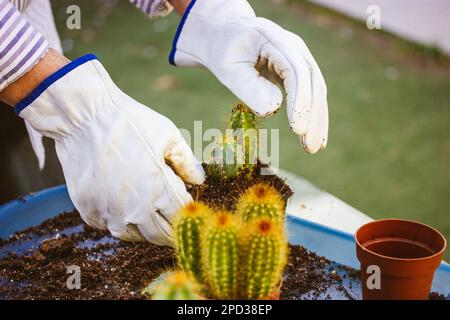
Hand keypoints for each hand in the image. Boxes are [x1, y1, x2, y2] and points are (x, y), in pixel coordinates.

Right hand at [14, 54, 204, 245]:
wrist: (83, 117)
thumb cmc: (130, 122)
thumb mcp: (169, 136)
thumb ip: (187, 163)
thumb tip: (199, 181)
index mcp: (160, 192)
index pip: (182, 220)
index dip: (187, 216)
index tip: (187, 210)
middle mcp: (136, 210)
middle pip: (160, 236)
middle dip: (170, 230)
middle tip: (172, 219)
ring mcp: (109, 213)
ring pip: (132, 236)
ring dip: (144, 229)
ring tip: (148, 214)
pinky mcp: (88, 210)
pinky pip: (107, 225)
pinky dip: (117, 220)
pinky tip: (121, 205)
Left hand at [169, 0, 327, 152]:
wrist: (224, 36)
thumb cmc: (223, 51)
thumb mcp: (227, 68)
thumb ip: (248, 87)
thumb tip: (274, 109)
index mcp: (274, 39)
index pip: (296, 71)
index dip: (300, 101)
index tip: (297, 129)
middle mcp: (293, 46)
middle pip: (313, 82)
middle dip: (313, 115)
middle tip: (309, 146)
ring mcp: (298, 58)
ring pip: (316, 90)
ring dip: (317, 120)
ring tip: (313, 148)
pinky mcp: (297, 72)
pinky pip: (310, 94)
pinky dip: (313, 116)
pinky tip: (314, 137)